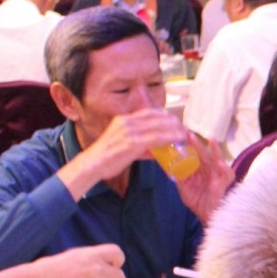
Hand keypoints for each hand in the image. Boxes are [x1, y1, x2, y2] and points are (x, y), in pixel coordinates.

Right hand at [62, 108, 187, 194]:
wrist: (91, 165)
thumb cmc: (106, 159)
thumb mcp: (123, 146)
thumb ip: (140, 147)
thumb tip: (156, 152)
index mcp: (123, 120)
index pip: (149, 112)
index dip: (165, 116)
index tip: (175, 121)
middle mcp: (127, 122)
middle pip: (156, 116)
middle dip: (173, 121)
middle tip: (184, 128)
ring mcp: (129, 131)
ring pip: (159, 125)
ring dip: (174, 128)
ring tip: (185, 133)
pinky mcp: (132, 142)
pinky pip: (156, 137)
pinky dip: (170, 137)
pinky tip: (178, 139)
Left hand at [172, 130, 231, 221]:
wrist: (207, 215)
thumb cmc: (198, 201)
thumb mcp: (184, 188)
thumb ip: (178, 178)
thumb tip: (168, 168)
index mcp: (200, 168)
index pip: (194, 153)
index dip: (189, 144)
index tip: (181, 134)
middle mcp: (209, 168)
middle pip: (204, 153)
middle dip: (197, 144)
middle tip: (189, 134)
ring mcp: (218, 174)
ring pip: (217, 159)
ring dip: (215, 149)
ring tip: (211, 140)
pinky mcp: (225, 182)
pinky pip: (227, 174)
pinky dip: (224, 168)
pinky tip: (219, 163)